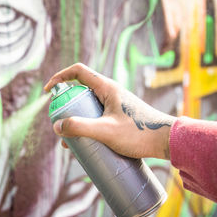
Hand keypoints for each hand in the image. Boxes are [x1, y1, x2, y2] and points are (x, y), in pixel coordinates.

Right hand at [44, 63, 175, 159]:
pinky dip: (86, 127)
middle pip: (80, 91)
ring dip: (75, 119)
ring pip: (87, 107)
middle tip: (59, 123)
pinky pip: (96, 117)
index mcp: (107, 87)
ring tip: (70, 142)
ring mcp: (114, 105)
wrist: (167, 142)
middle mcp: (110, 92)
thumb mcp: (105, 132)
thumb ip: (80, 128)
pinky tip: (84, 145)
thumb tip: (57, 126)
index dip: (60, 77)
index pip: (78, 71)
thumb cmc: (139, 134)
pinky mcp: (118, 117)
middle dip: (65, 106)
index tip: (49, 91)